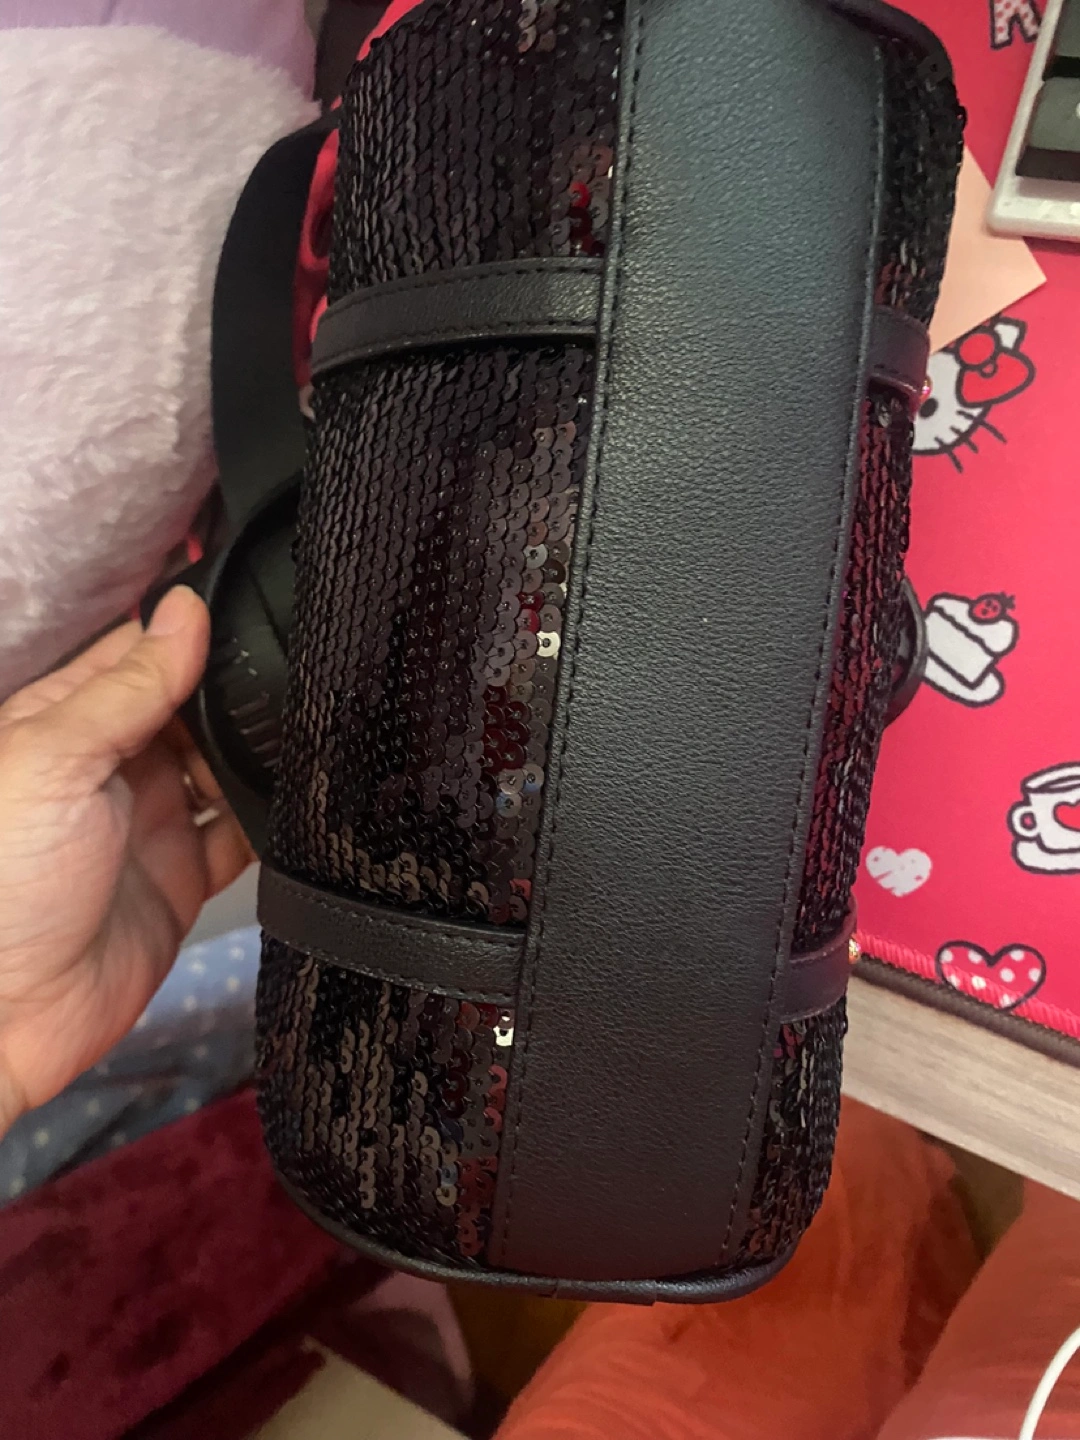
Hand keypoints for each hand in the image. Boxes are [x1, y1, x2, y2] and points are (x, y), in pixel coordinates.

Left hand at [0, 587, 253, 1135]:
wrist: (4, 1017)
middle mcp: (114, 767)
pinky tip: (303, 799)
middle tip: (304, 670)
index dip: (193, 628)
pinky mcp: (184, 880)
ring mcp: (151, 823)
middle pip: (194, 709)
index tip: (256, 603)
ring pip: (224, 769)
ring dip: (263, 754)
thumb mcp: (55, 761)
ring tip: (316, 729)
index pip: (141, 655)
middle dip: (241, 692)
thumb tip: (183, 610)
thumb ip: (127, 689)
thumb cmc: (1, 885)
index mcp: (67, 723)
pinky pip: (241, 839)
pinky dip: (272, 822)